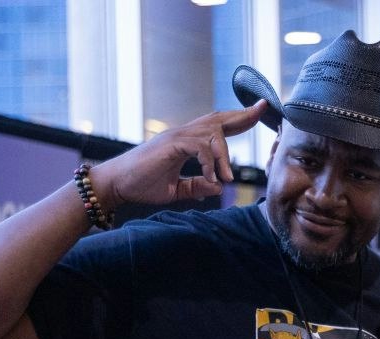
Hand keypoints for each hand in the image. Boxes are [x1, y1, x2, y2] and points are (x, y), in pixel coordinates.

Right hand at [90, 102, 264, 210]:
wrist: (115, 185)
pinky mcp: (171, 145)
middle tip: (264, 108)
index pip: (217, 127)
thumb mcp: (176, 189)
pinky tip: (211, 178)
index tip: (259, 113)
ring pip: (213, 133)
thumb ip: (196, 186)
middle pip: (218, 118)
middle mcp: (183, 134)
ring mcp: (176, 137)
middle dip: (242, 114)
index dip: (238, 119)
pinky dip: (210, 162)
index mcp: (185, 142)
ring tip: (227, 178)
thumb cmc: (141, 185)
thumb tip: (217, 186)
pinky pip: (200, 147)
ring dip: (225, 156)